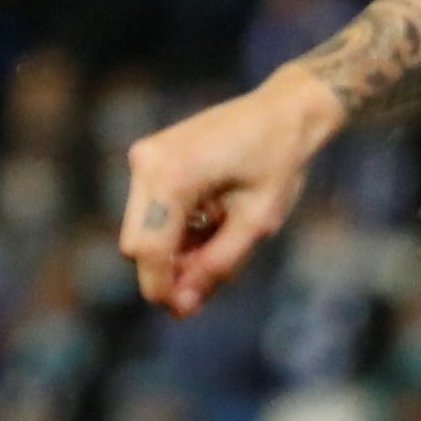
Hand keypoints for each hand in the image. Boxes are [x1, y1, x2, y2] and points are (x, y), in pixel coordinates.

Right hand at [120, 68, 344, 317]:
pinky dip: (174, 226)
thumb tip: (182, 306)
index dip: (162, 287)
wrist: (283, 110)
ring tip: (220, 236)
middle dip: (167, 269)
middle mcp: (149, 162)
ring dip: (173, 247)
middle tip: (208, 281)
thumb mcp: (256, 223)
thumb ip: (216, 265)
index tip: (184, 310)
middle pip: (137, 243)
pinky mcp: (150, 155)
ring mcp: (145, 155)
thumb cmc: (278, 162)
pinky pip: (149, 209)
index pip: (148, 250)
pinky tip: (210, 218)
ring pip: (142, 228)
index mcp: (174, 175)